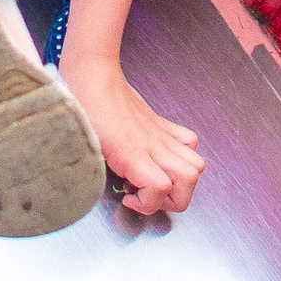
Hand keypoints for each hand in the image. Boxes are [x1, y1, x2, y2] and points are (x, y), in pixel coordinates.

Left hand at [61, 56, 203, 217]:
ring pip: (196, 164)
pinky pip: (189, 142)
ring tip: (159, 182)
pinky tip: (161, 159)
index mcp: (132, 153)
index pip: (160, 188)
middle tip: (149, 198)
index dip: (147, 204)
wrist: (93, 75)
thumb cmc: (83, 108)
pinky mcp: (162, 125)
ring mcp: (160, 135)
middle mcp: (153, 145)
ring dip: (182, 182)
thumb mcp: (85, 147)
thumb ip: (96, 172)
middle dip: (173, 200)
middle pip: (189, 180)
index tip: (128, 200)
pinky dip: (183, 156)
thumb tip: (105, 190)